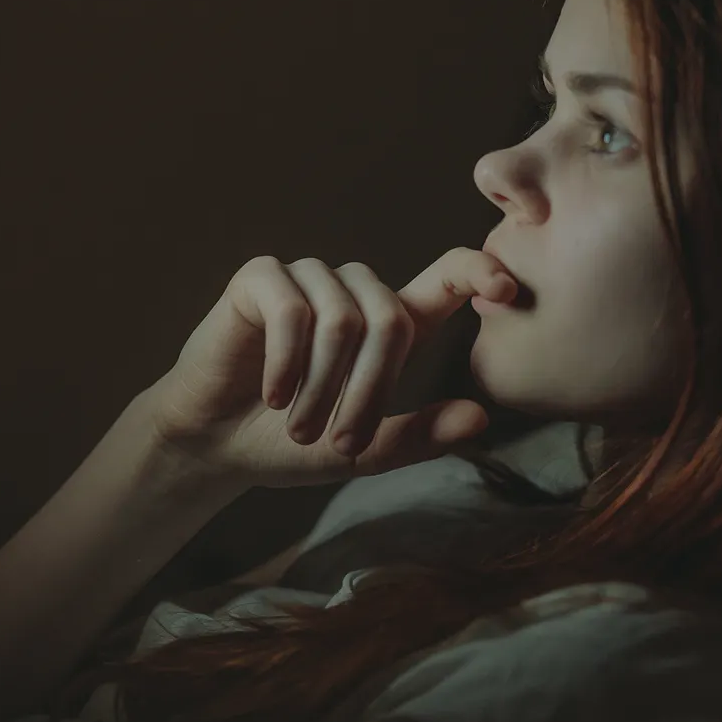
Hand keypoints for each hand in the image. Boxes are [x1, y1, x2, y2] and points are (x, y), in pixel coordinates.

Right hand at [143, 248, 517, 487]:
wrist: (215, 443)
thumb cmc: (290, 442)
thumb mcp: (362, 448)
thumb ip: (418, 434)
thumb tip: (481, 417)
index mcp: (388, 322)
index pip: (445, 276)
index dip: (477, 273)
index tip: (507, 288)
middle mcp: (353, 290)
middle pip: (390, 318)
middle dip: (369, 390)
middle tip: (339, 442)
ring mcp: (307, 279)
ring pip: (342, 318)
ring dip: (322, 386)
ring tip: (299, 425)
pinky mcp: (261, 277)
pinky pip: (292, 311)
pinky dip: (286, 363)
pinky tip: (271, 394)